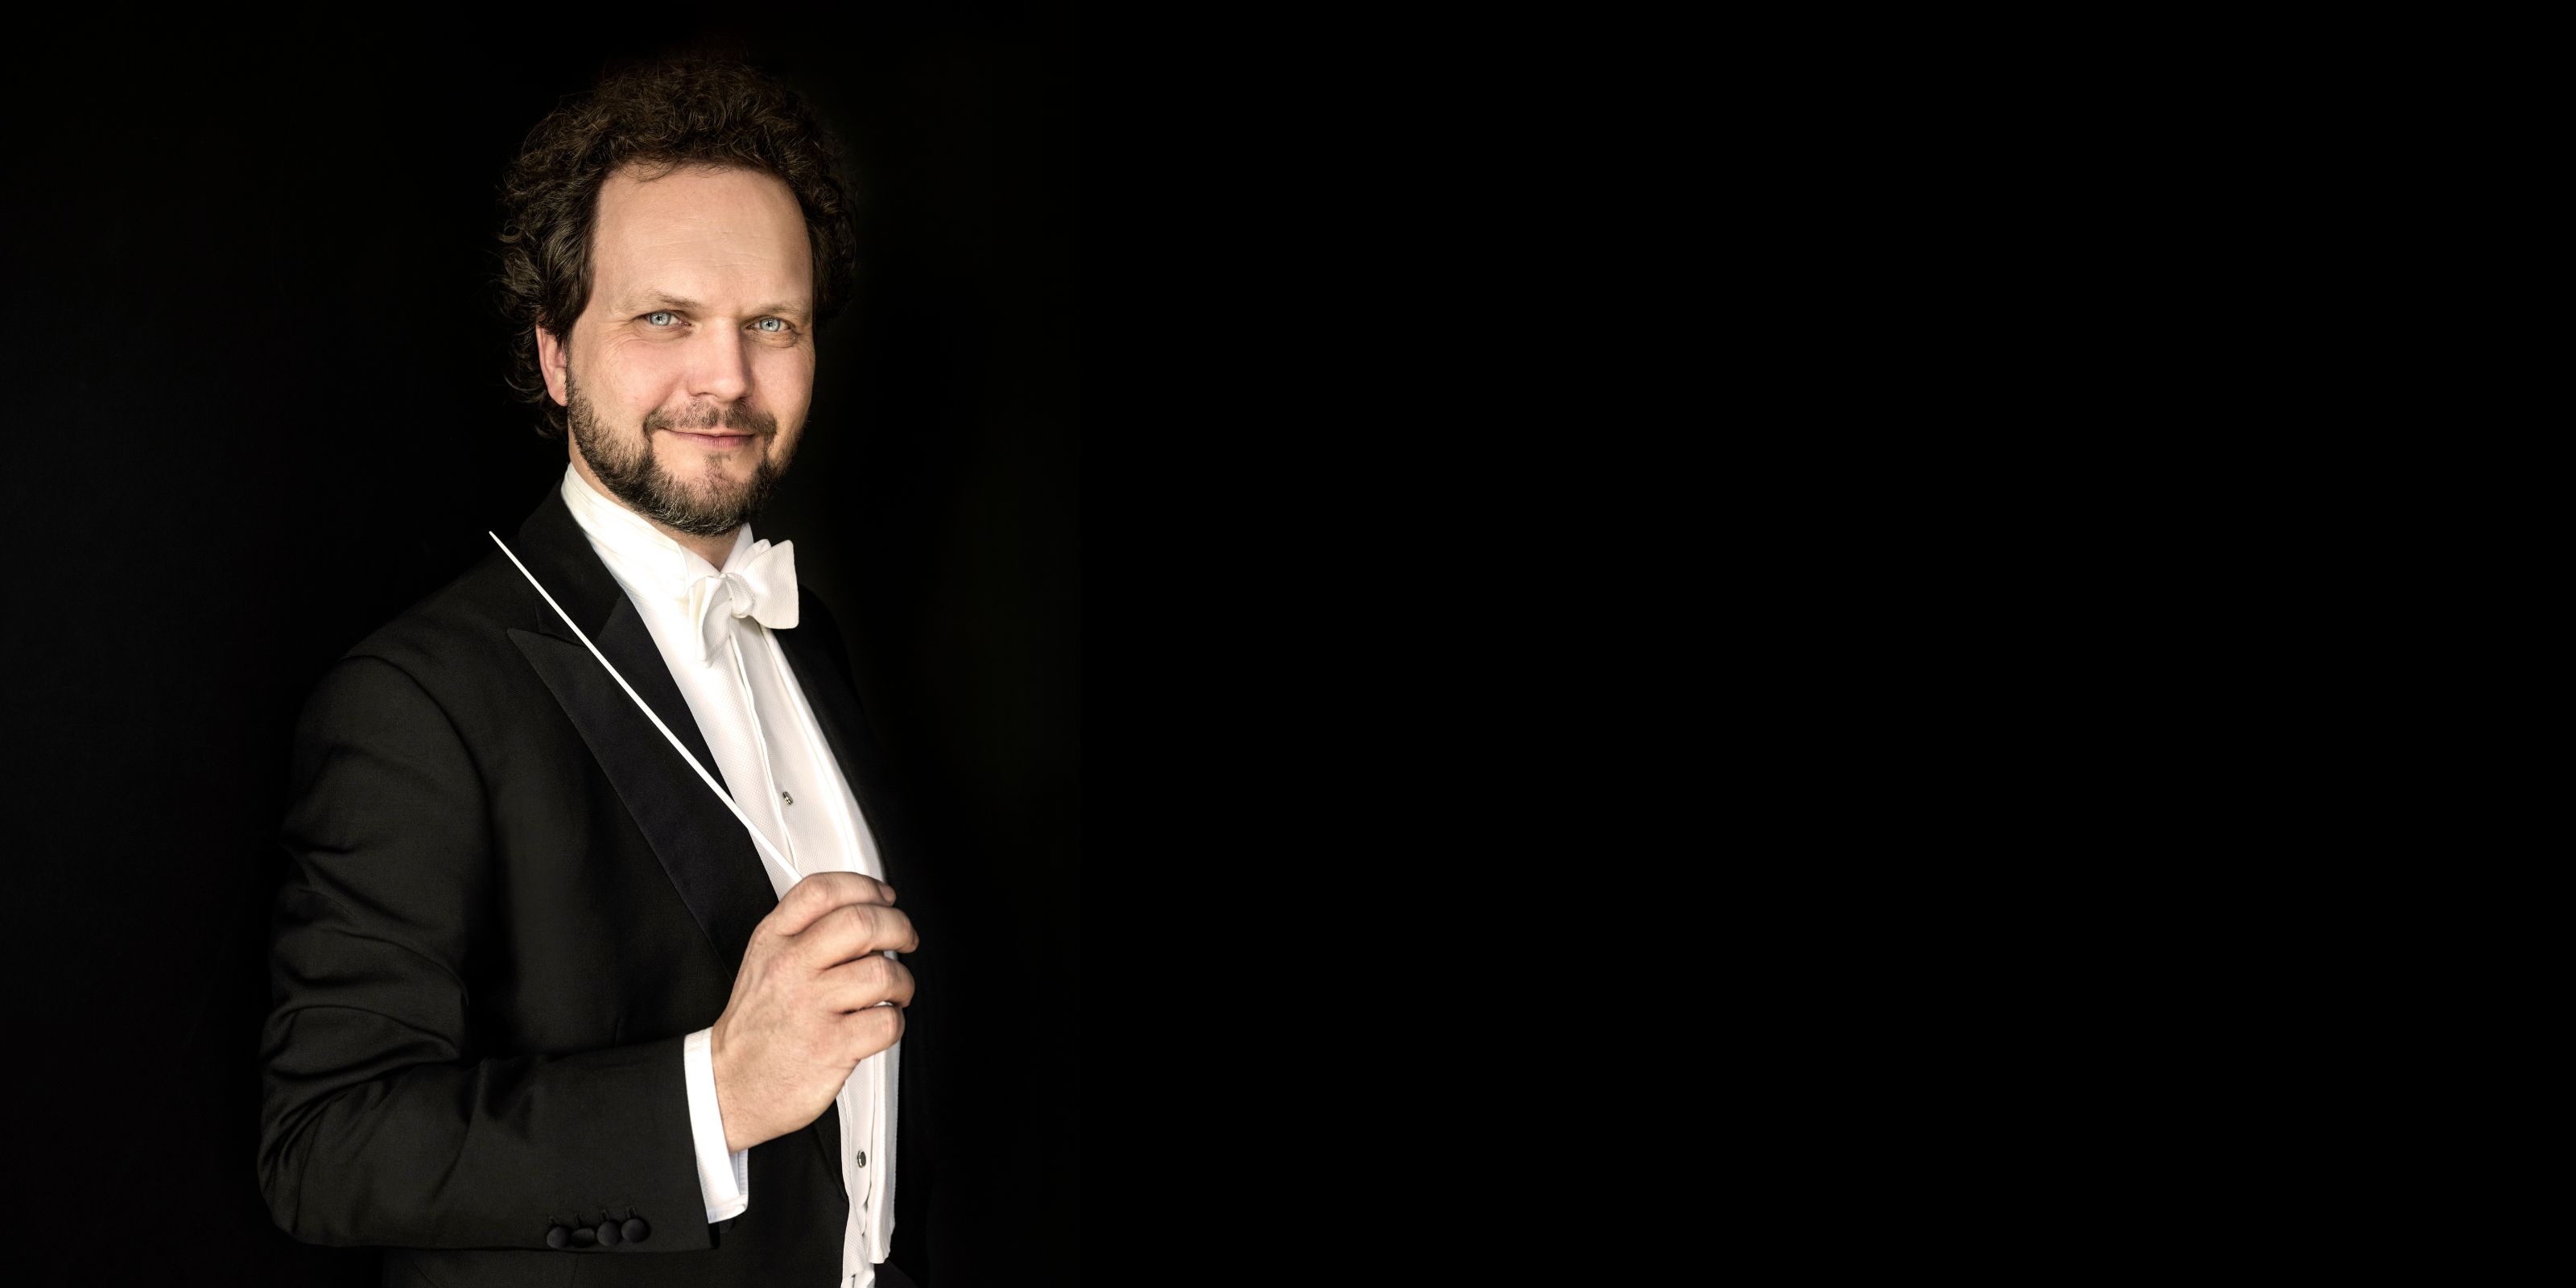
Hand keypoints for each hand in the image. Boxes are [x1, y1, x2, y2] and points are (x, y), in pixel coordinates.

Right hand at [709, 871, 916, 1152]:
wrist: (731, 1086)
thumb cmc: (757, 1027)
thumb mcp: (763, 962)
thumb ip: (805, 931)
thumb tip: (867, 912)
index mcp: (773, 941)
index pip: (823, 890)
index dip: (865, 887)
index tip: (885, 898)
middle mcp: (790, 968)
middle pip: (861, 923)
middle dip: (898, 927)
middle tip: (905, 940)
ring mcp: (810, 1007)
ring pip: (882, 972)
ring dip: (902, 981)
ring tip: (894, 991)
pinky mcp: (831, 1046)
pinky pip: (887, 1021)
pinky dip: (894, 1021)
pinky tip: (879, 1022)